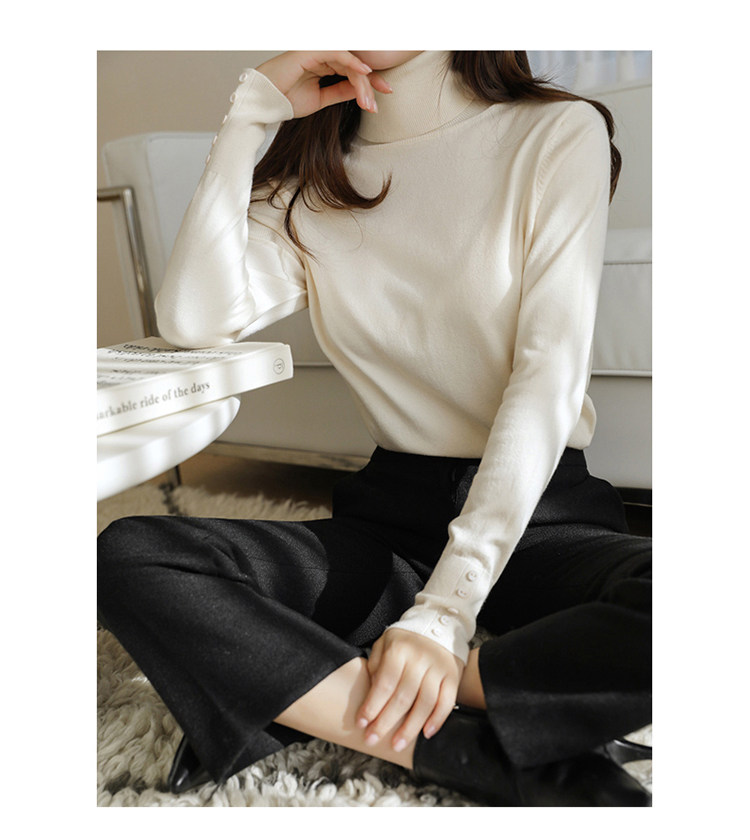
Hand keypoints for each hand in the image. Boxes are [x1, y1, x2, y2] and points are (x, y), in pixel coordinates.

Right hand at [255, 51, 392, 118]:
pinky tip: (364, 74)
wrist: (266, 102)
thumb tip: (362, 91)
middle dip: (371, 83)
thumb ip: (340, 92)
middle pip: (354, 67)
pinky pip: (338, 54)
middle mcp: (322, 55)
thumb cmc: (287, 99)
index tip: (385, 94)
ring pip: (348, 63)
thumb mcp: (321, 99)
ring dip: (362, 82)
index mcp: (324, 65)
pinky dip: (352, 64)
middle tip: (382, 98)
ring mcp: (317, 51)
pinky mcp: (312, 51)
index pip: (352, 71)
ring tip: (370, 100)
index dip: (370, 82)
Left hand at [357, 628, 463, 752]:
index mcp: (399, 649)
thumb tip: (371, 694)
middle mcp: (420, 658)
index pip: (384, 682)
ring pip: (425, 703)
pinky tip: (426, 734)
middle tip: (373, 740)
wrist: (439, 623)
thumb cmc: (405, 640)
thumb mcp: (385, 642)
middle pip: (403, 697)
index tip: (362, 723)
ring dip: (410, 728)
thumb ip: (376, 664)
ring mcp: (438, 667)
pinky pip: (447, 702)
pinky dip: (438, 720)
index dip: (372, 705)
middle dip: (386, 722)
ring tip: (397, 744)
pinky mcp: (453, 676)